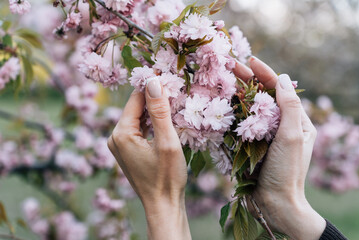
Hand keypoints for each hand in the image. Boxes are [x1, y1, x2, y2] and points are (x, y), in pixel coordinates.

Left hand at [107, 78, 190, 239]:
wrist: (162, 206)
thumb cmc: (166, 177)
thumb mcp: (167, 142)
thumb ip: (159, 111)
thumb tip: (153, 81)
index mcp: (121, 133)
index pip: (135, 99)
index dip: (152, 87)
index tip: (169, 76)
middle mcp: (115, 137)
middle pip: (135, 108)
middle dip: (154, 99)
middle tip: (175, 90)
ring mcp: (119, 145)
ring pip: (138, 118)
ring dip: (154, 111)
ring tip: (174, 104)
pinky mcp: (126, 151)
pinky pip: (138, 129)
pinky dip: (151, 123)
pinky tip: (166, 122)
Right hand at [234, 57, 325, 239]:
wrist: (275, 202)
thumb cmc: (286, 171)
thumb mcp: (292, 137)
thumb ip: (289, 107)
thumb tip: (284, 78)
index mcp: (296, 121)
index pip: (280, 90)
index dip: (265, 73)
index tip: (250, 60)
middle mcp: (281, 125)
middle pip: (263, 95)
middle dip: (248, 79)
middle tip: (230, 65)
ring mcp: (265, 134)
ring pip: (250, 107)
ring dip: (237, 92)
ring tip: (224, 79)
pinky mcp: (251, 144)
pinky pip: (241, 123)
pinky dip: (232, 111)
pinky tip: (222, 103)